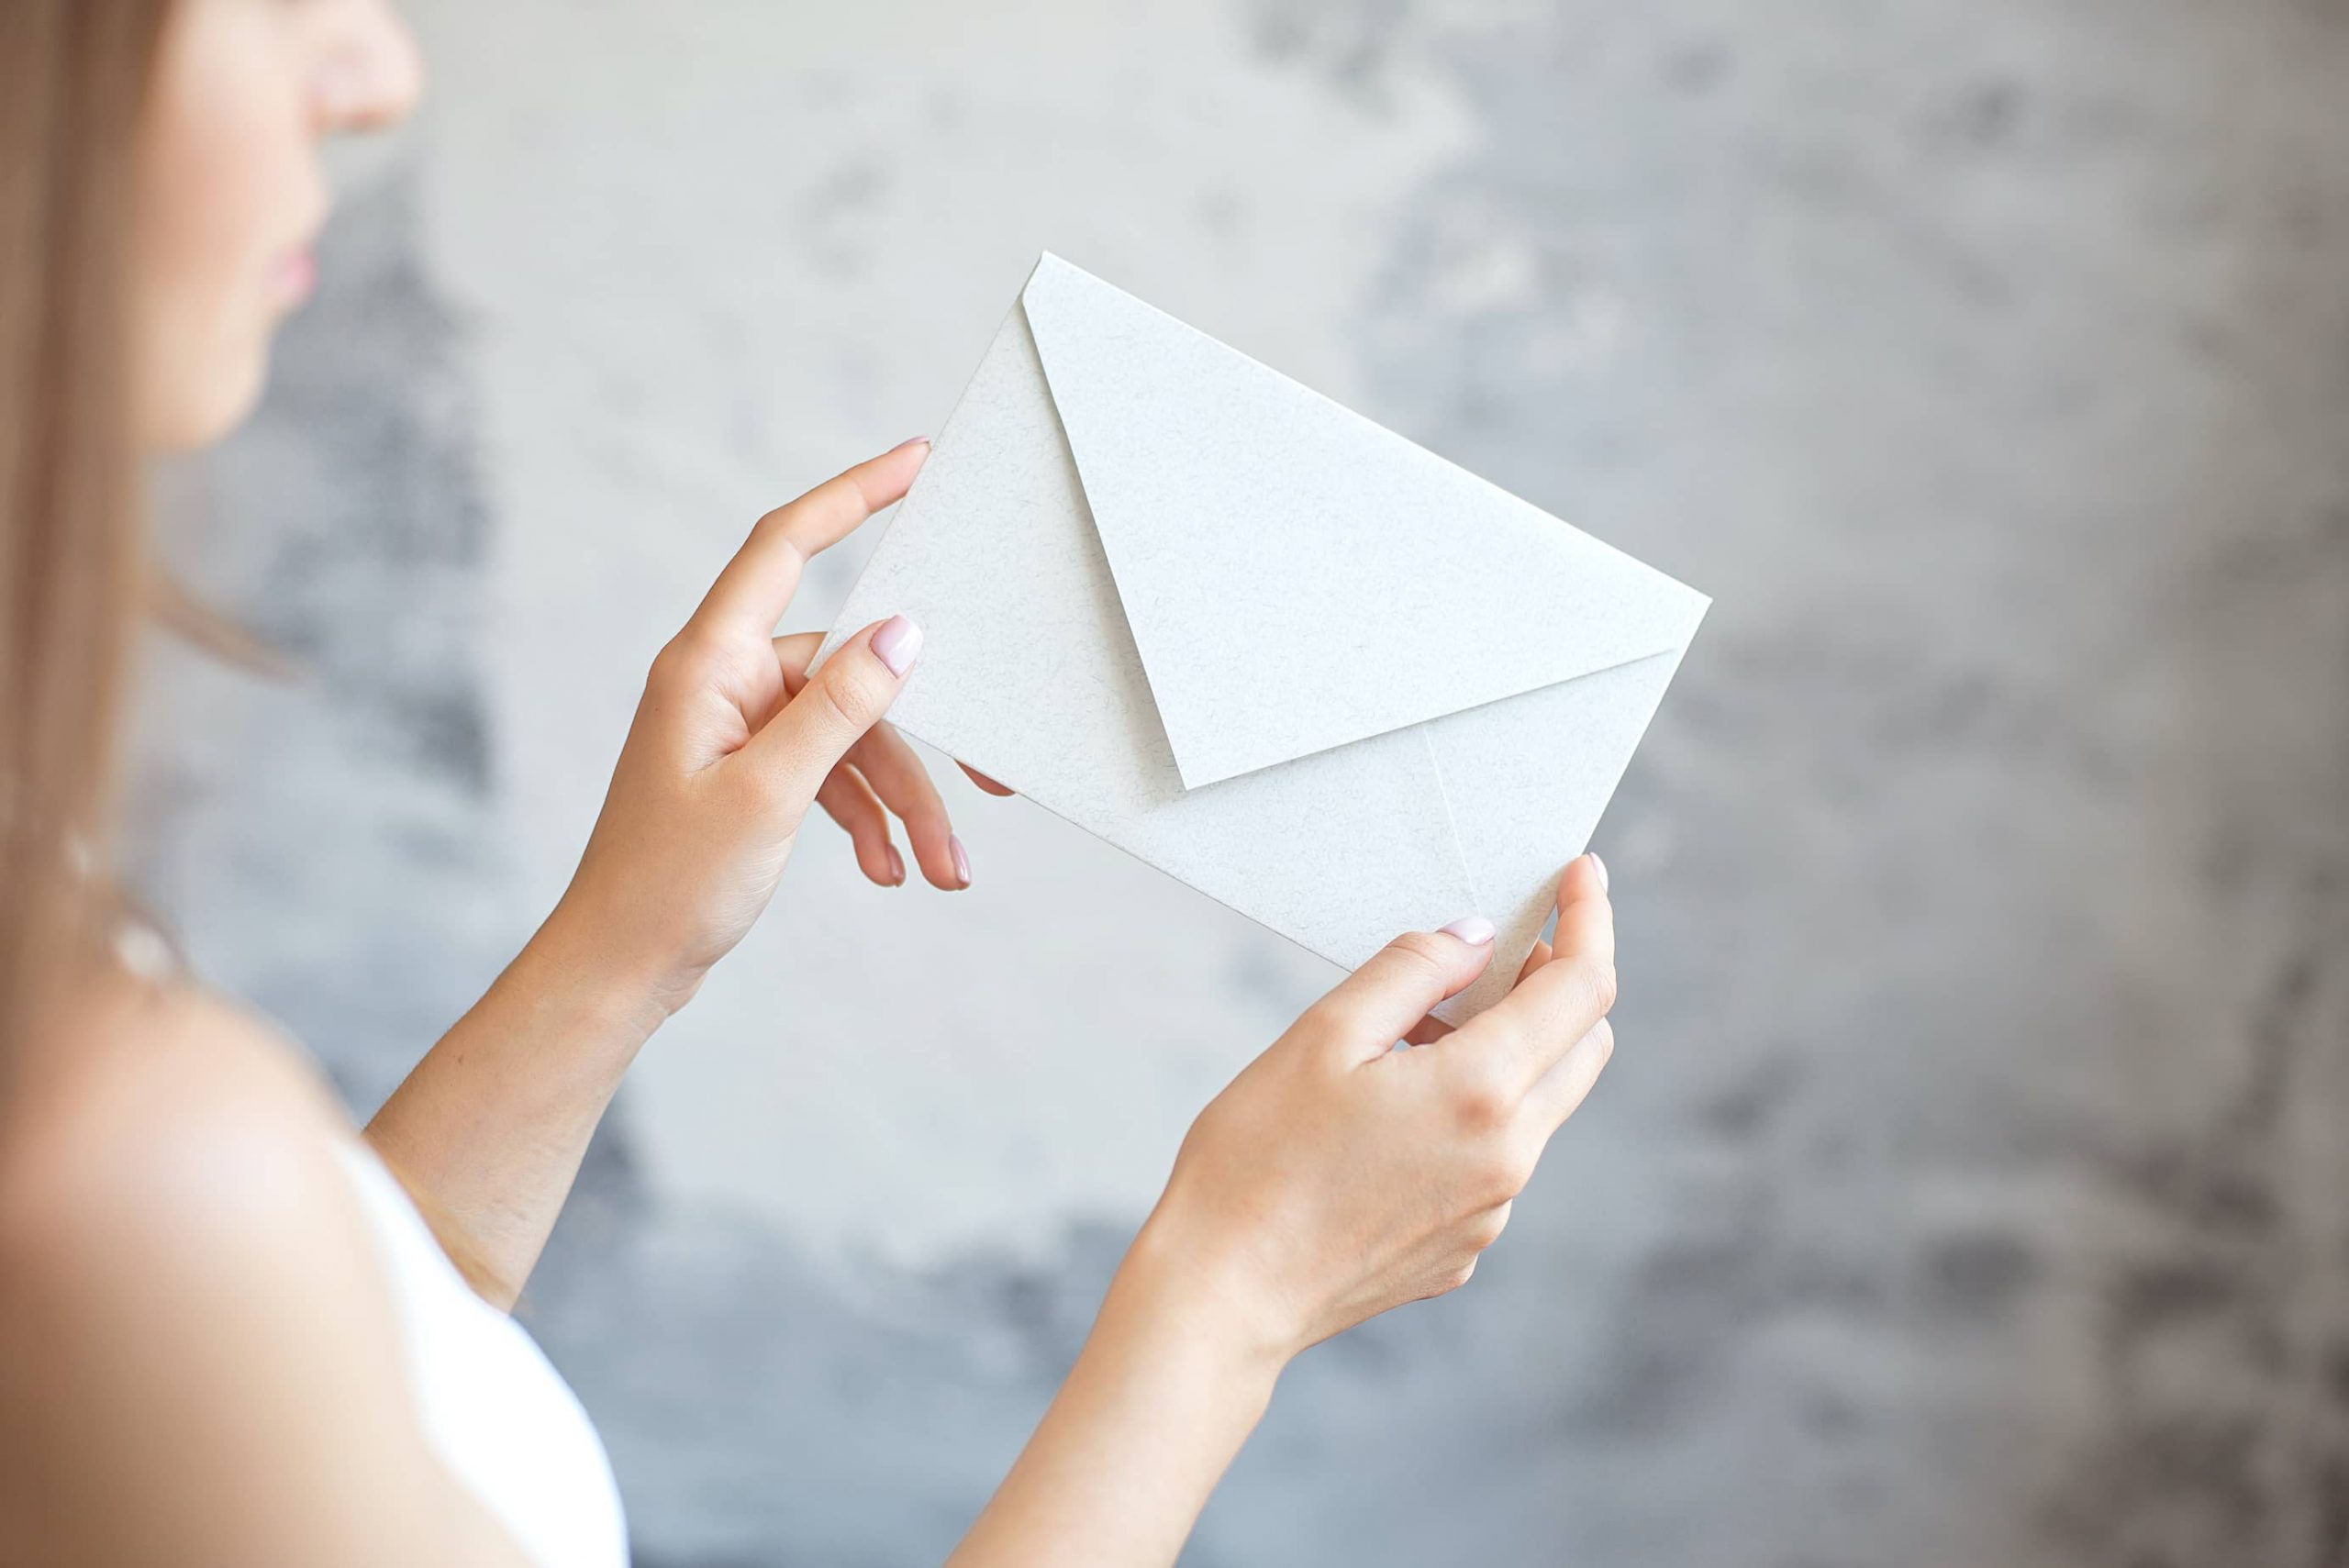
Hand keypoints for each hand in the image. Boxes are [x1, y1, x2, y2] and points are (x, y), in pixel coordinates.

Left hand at [544, 438, 1005, 1017]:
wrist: (618, 969)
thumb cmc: (669, 885)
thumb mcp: (769, 795)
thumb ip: (840, 708)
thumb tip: (903, 630)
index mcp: (709, 663)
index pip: (785, 547)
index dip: (853, 495)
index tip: (917, 462)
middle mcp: (724, 682)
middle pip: (852, 678)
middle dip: (918, 748)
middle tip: (995, 783)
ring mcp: (739, 729)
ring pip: (853, 739)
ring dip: (902, 804)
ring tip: (939, 872)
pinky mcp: (752, 774)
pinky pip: (831, 775)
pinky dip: (866, 820)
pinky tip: (889, 873)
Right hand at [1126, 854, 1617, 1364]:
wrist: (1225, 1294)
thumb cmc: (1256, 1159)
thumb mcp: (1324, 1036)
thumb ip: (1412, 971)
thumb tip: (1476, 938)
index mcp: (1481, 1093)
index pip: (1582, 989)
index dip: (1591, 921)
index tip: (1582, 874)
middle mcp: (1509, 1158)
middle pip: (1584, 1047)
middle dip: (1561, 985)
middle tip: (1496, 953)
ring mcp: (1493, 1211)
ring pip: (1541, 1105)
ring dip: (1510, 1051)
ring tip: (1413, 1034)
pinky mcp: (1465, 1246)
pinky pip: (1498, 1159)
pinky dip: (1475, 1113)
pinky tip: (1394, 1111)